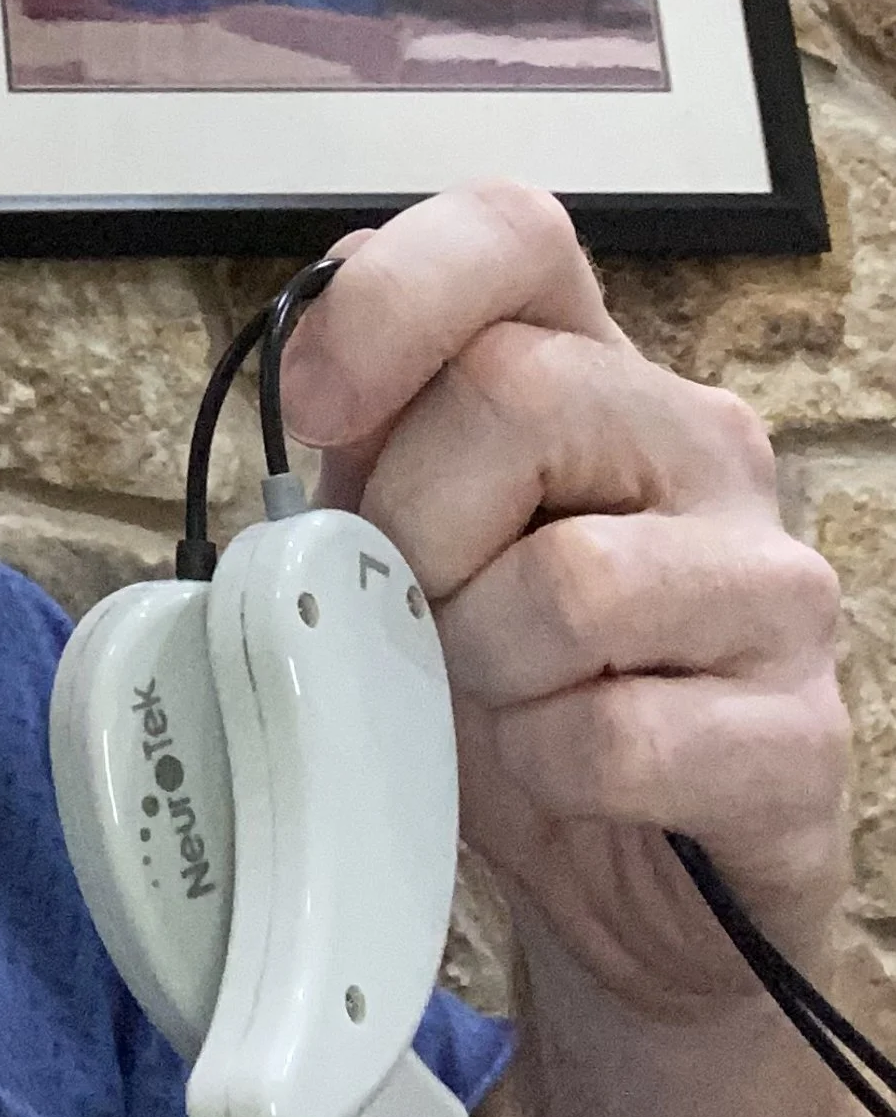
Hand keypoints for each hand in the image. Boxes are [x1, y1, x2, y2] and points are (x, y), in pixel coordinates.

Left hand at [278, 182, 850, 1019]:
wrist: (625, 887)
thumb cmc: (509, 687)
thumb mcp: (406, 543)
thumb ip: (366, 449)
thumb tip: (313, 394)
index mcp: (592, 371)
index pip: (513, 229)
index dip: (395, 292)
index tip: (318, 405)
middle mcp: (702, 443)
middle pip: (515, 390)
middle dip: (415, 523)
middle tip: (422, 612)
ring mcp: (773, 584)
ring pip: (569, 578)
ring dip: (481, 665)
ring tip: (504, 700)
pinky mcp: (802, 737)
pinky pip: (615, 737)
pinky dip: (548, 774)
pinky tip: (570, 780)